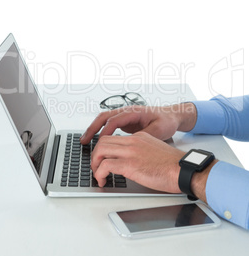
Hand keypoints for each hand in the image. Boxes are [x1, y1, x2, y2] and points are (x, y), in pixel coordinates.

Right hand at [80, 103, 195, 143]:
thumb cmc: (167, 120)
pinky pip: (108, 125)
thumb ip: (145, 136)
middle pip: (104, 117)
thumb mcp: (160, 130)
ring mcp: (125, 116)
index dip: (105, 131)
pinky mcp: (125, 122)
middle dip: (92, 128)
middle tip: (84, 141)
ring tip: (85, 141)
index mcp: (134, 112)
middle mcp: (127, 111)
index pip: (114, 120)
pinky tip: (96, 140)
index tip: (100, 143)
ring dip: (94, 129)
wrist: (172, 115)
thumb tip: (132, 143)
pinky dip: (100, 131)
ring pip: (104, 120)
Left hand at [91, 131, 184, 191]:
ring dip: (95, 164)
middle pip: (103, 141)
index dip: (104, 149)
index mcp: (139, 137)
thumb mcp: (154, 151)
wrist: (183, 170)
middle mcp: (133, 141)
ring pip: (101, 150)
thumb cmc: (173, 165)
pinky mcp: (130, 164)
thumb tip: (132, 162)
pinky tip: (103, 181)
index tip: (102, 159)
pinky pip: (105, 165)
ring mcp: (131, 151)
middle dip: (95, 155)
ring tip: (98, 175)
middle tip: (96, 167)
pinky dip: (99, 174)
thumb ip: (141, 151)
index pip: (113, 138)